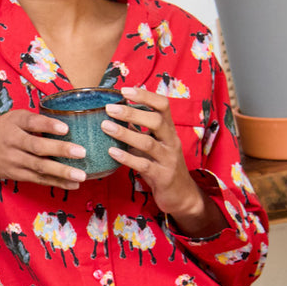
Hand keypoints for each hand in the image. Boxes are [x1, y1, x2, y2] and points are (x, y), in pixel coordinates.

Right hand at [0, 109, 87, 190]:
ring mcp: (15, 162)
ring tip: (81, 176)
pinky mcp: (17, 175)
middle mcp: (13, 144)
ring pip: (40, 168)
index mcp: (13, 125)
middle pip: (37, 148)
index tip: (65, 128)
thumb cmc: (0, 130)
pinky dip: (56, 182)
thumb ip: (34, 120)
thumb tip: (65, 124)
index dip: (48, 125)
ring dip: (62, 172)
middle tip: (81, 153)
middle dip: (60, 151)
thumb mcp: (13, 117)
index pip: (32, 123)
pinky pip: (39, 179)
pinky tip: (73, 184)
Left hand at [103, 86, 224, 235]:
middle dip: (132, 113)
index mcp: (169, 130)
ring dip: (125, 134)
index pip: (163, 105)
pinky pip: (144, 165)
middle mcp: (171, 142)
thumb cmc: (162, 166)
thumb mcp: (153, 145)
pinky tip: (112, 152)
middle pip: (156, 121)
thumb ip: (139, 130)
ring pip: (148, 143)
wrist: (181, 195)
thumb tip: (118, 111)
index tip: (125, 90)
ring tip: (105, 126)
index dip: (145, 96)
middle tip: (110, 109)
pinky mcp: (162, 176)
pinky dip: (127, 158)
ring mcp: (168, 159)